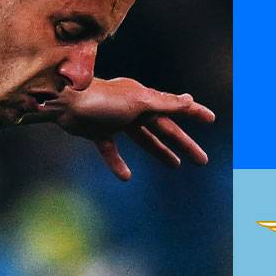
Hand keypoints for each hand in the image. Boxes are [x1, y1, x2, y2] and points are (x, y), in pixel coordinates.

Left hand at [48, 77, 215, 180]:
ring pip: (142, 139)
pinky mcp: (98, 132)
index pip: (176, 107)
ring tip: (176, 166)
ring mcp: (115, 121)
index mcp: (145, 98)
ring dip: (159, 152)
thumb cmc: (101, 100)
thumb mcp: (138, 102)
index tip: (212, 119)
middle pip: (164, 129)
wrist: (64, 103)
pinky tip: (126, 177)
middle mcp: (132, 109)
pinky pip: (111, 150)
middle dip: (183, 144)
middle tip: (202, 160)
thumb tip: (189, 100)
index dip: (194, 113)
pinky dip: (117, 163)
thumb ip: (164, 104)